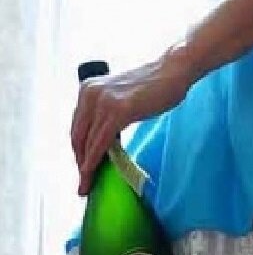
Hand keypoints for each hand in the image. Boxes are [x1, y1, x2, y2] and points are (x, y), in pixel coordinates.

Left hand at [71, 53, 192, 194]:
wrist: (173, 71)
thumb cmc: (155, 85)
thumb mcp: (123, 98)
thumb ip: (109, 114)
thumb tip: (105, 141)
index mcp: (88, 89)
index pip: (77, 127)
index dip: (78, 150)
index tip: (82, 168)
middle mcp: (90, 94)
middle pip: (77, 136)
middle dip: (79, 162)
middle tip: (84, 182)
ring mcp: (103, 102)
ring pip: (86, 142)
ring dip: (85, 166)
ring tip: (87, 184)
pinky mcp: (117, 111)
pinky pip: (100, 143)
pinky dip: (94, 161)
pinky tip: (94, 173)